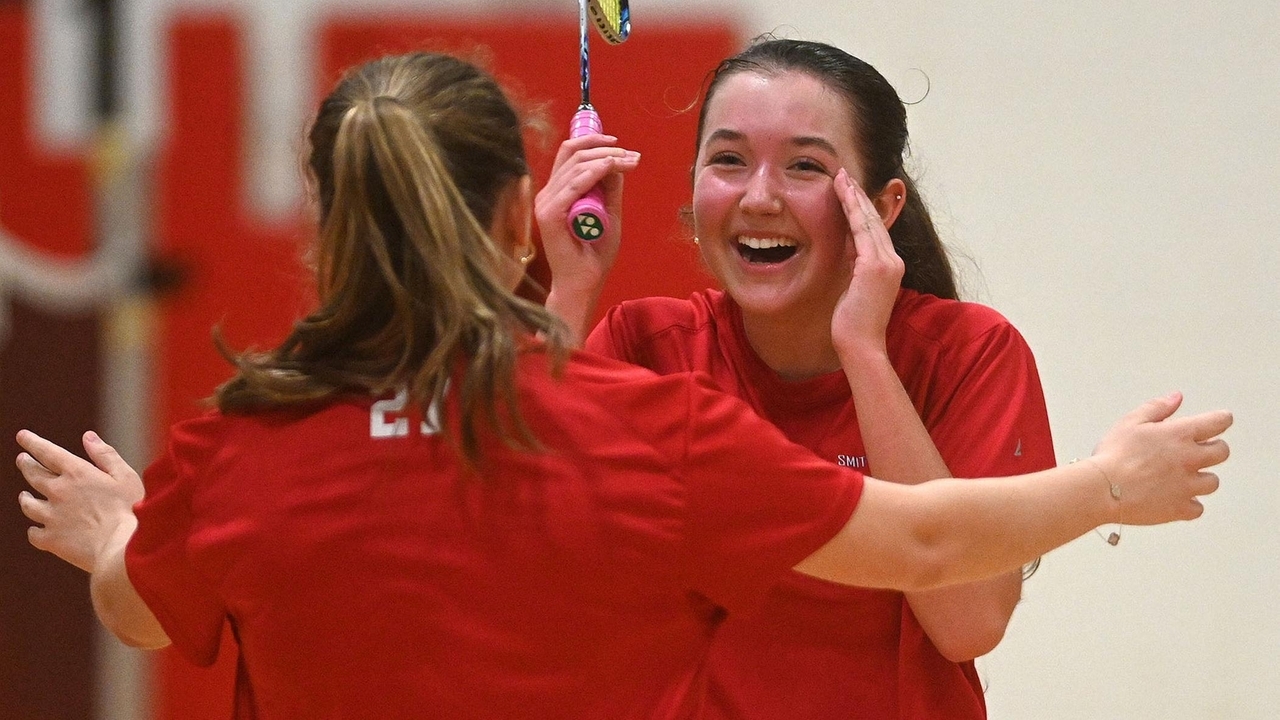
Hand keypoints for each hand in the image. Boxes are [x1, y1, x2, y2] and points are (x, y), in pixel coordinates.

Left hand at [16, 430, 143, 572]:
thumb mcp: (125, 476)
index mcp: (77, 473)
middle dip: (26, 464)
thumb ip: (105, 455)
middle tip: (22, 459)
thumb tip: (88, 436)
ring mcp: (51, 517)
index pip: (47, 452)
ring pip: (28, 504)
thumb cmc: (130, 510)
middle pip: (33, 475)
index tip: (22, 436)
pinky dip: (34, 530)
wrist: (121, 548)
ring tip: (25, 496)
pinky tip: (36, 529)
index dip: (33, 442)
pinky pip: (33, 533)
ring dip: (25, 498)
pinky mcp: (50, 540)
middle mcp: (58, 492)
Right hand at [535, 134, 639, 313]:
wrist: (583, 283)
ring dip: (606, 158)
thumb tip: (617, 162)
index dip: (592, 141)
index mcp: (556, 191)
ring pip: (576, 165)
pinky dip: (593, 172)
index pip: (568, 154)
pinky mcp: (550, 215)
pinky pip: (573, 185)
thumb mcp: (607, 214)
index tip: (620, 145)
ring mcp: (546, 203)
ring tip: (628, 161)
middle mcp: (547, 193)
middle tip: (630, 155)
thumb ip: (608, 189)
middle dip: (605, 148)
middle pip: (572, 154)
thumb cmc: (594, 254)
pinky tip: (611, 166)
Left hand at [830, 169, 903, 358]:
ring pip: (869, 220)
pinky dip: (852, 209)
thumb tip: (846, 251)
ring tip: (841, 177)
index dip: (862, 209)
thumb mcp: (854, 289)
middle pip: (874, 220)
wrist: (861, 345)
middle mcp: (893, 261)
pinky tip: (843, 194)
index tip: (849, 192)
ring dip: (854, 196)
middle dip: (859, 196)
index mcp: (889, 268)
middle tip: (844, 174)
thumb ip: (854, 268)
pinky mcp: (875, 266)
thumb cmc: (852, 325)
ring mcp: (887, 263)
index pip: (874, 231)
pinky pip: (862, 229)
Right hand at [1090, 393, 1231, 525]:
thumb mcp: (1131, 422)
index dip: (1221, 420)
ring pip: (1212, 482)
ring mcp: (1187, 486)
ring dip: (1202, 478)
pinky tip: (1175, 499)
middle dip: (1214, 449)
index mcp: (1179, 434)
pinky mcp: (1180, 508)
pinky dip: (1190, 505)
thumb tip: (1176, 397)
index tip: (1220, 421)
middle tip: (1198, 451)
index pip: (1218, 422)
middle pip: (1222, 452)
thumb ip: (1157, 408)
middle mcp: (1190, 459)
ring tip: (1184, 478)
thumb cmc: (1114, 455)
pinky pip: (1197, 508)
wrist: (1103, 489)